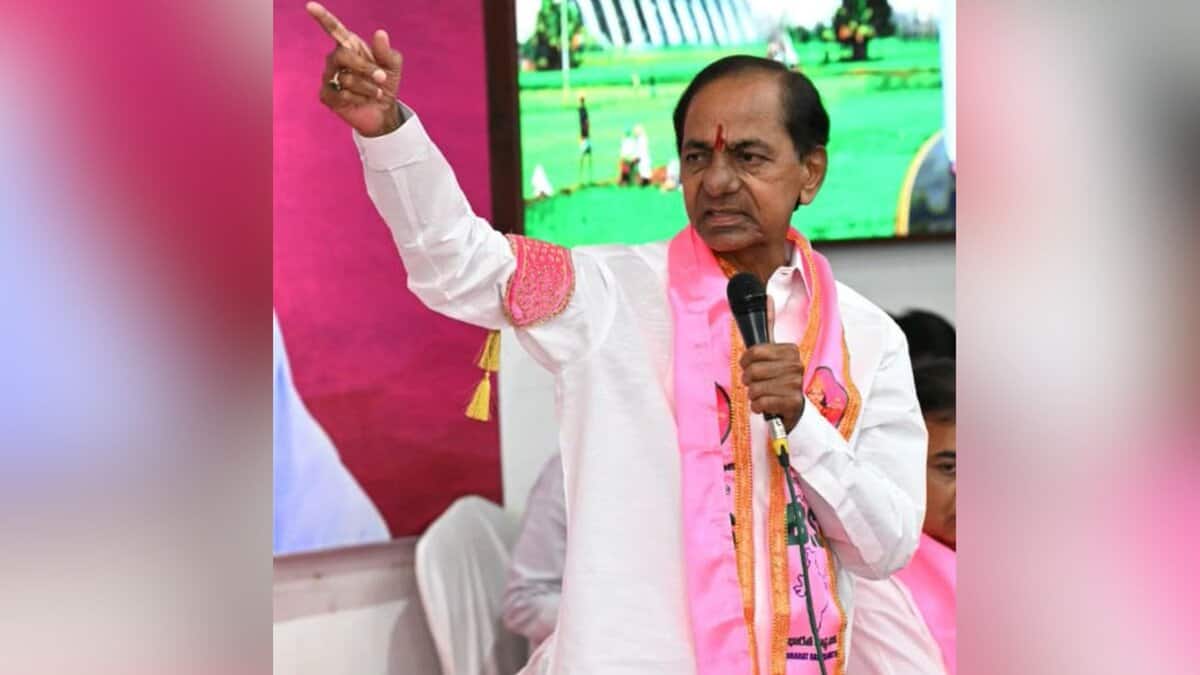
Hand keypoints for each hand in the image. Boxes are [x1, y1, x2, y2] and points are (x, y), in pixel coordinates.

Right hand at [307, 2, 403, 136]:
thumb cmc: (386, 83)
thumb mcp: (392, 66)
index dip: (322, 17)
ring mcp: (329, 77)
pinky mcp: (327, 95)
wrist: (384, 110)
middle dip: (365, 68)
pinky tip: (362, 100)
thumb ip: (386, 51)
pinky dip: (358, 99)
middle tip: (382, 78)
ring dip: (368, 88)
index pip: (334, 29)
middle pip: (342, 55)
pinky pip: (341, 95)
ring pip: (346, 78)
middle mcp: (335, 58)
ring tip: (376, 93)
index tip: (310, 6)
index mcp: (350, 45)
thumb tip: (380, 33)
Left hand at [739, 297, 805, 431]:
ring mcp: (796, 385)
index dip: (745, 361)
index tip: (748, 366)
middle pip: (753, 371)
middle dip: (748, 380)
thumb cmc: (779, 379)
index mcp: (790, 351)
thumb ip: (769, 325)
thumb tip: (767, 297)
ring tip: (762, 394)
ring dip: (753, 394)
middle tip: (754, 383)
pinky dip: (758, 406)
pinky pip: (761, 403)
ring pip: (755, 388)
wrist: (794, 408)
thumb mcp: (774, 352)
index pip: (754, 352)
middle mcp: (796, 366)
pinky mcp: (793, 403)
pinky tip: (766, 405)